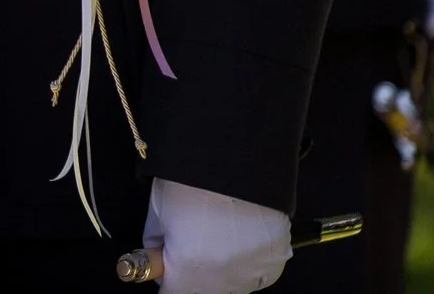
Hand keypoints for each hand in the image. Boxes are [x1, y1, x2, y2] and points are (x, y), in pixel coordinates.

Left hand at [143, 178, 290, 293]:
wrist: (236, 154)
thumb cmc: (189, 179)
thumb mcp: (158, 212)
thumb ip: (156, 247)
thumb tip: (160, 262)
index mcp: (189, 271)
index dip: (168, 279)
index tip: (167, 266)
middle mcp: (224, 279)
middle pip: (204, 292)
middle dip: (193, 275)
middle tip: (192, 244)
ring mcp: (254, 272)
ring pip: (232, 285)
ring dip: (221, 270)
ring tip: (218, 235)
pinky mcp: (277, 259)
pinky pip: (257, 273)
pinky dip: (246, 261)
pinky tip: (239, 236)